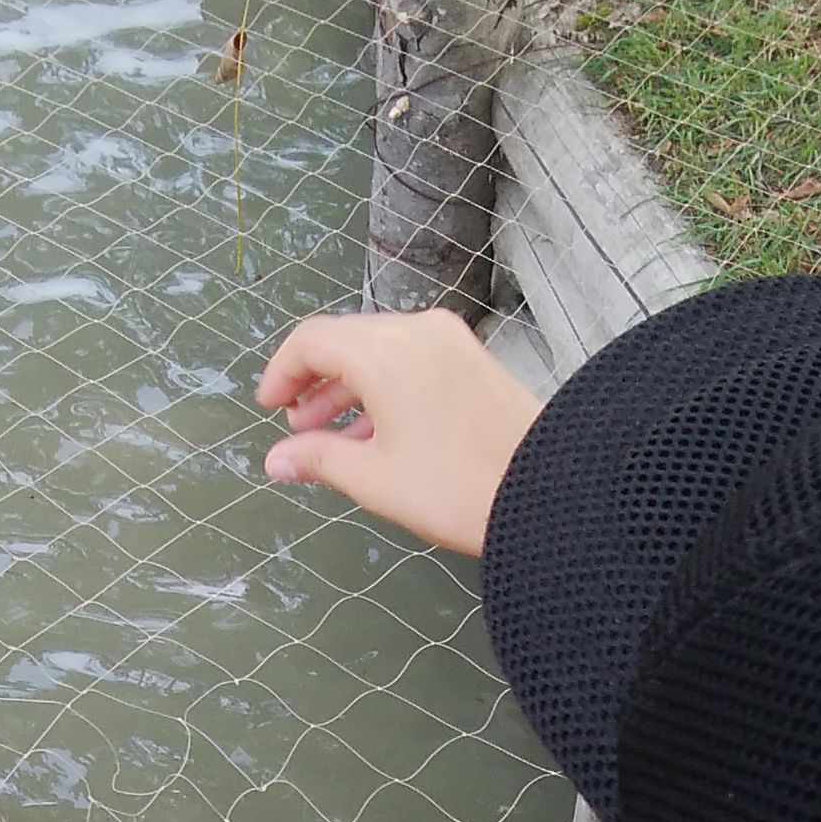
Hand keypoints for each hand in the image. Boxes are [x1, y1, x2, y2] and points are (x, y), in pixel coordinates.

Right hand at [253, 310, 544, 556]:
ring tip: (330, 434)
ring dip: (349, 386)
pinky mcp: (473, 359)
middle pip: (347, 339)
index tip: (269, 407)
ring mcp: (450, 341)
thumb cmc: (455, 487)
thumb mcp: (376, 479)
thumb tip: (276, 460)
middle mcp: (416, 331)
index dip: (282, 372)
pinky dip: (385, 387)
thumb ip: (319, 459)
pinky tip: (375, 433)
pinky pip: (413, 360)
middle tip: (297, 425)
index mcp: (384, 352)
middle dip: (316, 380)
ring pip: (380, 350)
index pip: (313, 339)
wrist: (550, 490)